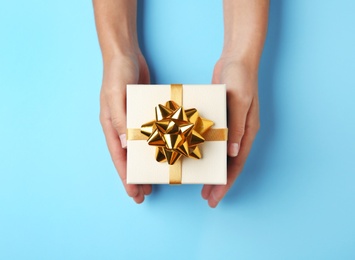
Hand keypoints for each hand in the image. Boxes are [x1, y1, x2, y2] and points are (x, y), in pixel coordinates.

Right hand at [99, 53, 151, 202]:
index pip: (119, 156)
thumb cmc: (117, 73)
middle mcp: (120, 126)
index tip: (133, 192)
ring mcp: (132, 121)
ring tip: (153, 182)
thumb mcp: (116, 94)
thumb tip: (125, 146)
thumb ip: (119, 120)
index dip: (126, 176)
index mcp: (110, 125)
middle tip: (144, 194)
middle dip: (135, 176)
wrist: (125, 53)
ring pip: (140, 149)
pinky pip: (150, 134)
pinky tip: (163, 153)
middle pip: (128, 157)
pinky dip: (154, 146)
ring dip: (145, 165)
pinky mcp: (144, 114)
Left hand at [202, 56, 259, 207]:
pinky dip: (205, 151)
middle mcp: (239, 133)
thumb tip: (233, 153)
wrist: (236, 59)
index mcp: (247, 131)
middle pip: (229, 164)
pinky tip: (193, 156)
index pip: (237, 164)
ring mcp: (229, 127)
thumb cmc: (241, 78)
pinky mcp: (219, 119)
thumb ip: (237, 127)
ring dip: (211, 170)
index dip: (227, 182)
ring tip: (200, 184)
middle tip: (206, 197)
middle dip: (218, 182)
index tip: (216, 197)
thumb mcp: (239, 101)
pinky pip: (212, 140)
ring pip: (220, 154)